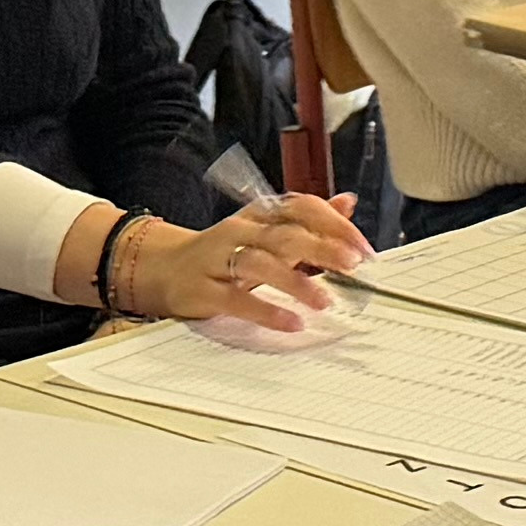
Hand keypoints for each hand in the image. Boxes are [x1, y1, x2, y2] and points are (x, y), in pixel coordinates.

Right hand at [125, 193, 367, 333]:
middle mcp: (240, 232)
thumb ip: (308, 220)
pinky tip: (291, 322)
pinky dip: (266, 312)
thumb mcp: (265, 232)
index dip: (334, 224)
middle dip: (322, 249)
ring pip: (260, 264)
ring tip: (325, 301)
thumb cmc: (223, 252)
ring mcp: (219, 260)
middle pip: (284, 234)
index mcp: (259, 215)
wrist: (162, 268)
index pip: (300, 207)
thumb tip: (347, 202)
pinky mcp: (203, 290)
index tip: (362, 248)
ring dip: (296, 283)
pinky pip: (237, 300)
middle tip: (353, 265)